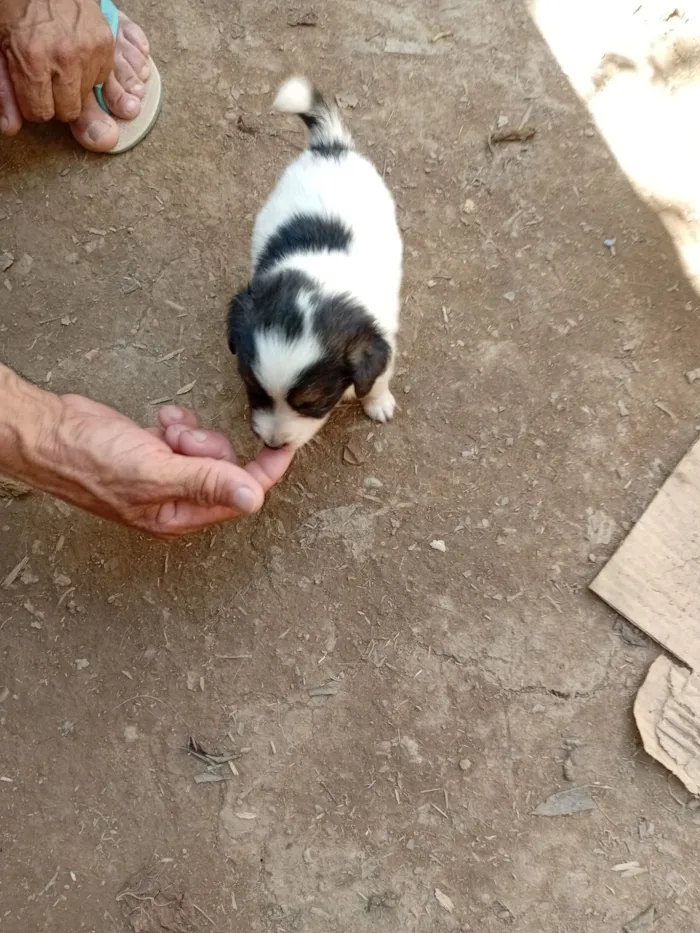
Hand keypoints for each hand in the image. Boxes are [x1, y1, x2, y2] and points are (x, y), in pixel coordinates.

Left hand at [0, 0, 113, 127]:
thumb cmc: (15, 8)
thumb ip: (3, 88)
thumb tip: (11, 127)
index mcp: (32, 60)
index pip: (40, 113)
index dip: (32, 103)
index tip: (29, 89)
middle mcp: (65, 58)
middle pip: (67, 111)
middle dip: (55, 100)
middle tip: (46, 77)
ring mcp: (89, 52)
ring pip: (86, 97)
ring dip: (74, 86)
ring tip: (60, 62)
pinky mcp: (106, 46)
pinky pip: (101, 78)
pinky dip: (89, 72)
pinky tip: (76, 55)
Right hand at [16, 391, 293, 537]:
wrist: (50, 432)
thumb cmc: (89, 460)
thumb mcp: (155, 472)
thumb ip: (207, 482)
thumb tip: (253, 498)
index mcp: (180, 516)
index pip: (240, 496)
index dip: (263, 471)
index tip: (283, 447)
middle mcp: (177, 500)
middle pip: (225, 467)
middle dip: (208, 446)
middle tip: (180, 441)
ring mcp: (167, 474)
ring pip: (208, 448)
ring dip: (190, 433)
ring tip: (162, 433)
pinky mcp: (158, 451)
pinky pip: (188, 434)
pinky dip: (177, 424)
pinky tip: (158, 423)